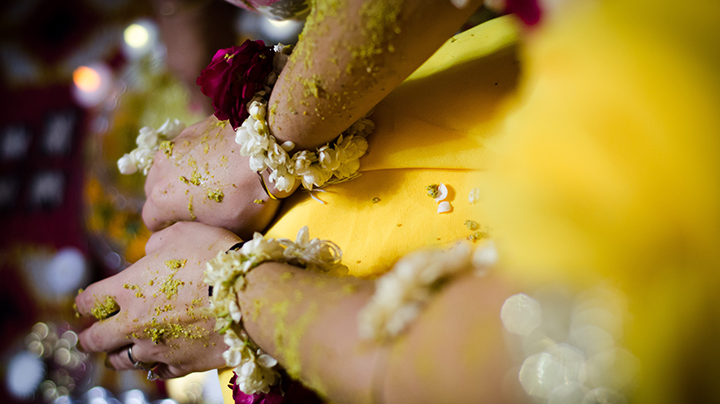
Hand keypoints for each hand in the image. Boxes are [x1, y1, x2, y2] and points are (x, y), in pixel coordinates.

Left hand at [75, 222, 239, 378]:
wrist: (249, 296)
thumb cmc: (215, 258)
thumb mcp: (182, 233)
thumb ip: (156, 243)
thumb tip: (149, 253)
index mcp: (128, 289)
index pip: (88, 302)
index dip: (85, 302)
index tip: (89, 303)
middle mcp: (134, 324)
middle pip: (95, 340)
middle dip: (90, 337)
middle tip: (92, 334)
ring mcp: (157, 348)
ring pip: (121, 361)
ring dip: (117, 354)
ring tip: (120, 350)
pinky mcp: (181, 365)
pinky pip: (158, 372)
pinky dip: (154, 365)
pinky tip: (157, 360)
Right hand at [142, 115, 286, 239]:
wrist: (269, 149)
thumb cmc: (251, 195)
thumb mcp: (231, 230)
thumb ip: (207, 234)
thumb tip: (206, 236)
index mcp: (163, 199)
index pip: (152, 222)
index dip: (170, 228)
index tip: (188, 229)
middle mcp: (161, 169)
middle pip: (154, 192)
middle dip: (170, 202)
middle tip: (198, 208)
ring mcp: (176, 144)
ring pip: (166, 168)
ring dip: (179, 178)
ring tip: (208, 184)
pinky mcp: (193, 127)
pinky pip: (185, 149)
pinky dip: (195, 158)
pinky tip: (219, 163)